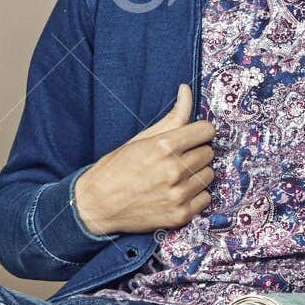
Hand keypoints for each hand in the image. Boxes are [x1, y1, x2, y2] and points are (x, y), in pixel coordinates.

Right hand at [74, 84, 216, 235]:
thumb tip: (186, 89)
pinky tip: (176, 194)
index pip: (207, 130)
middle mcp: (174, 170)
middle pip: (209, 153)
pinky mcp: (180, 215)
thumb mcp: (141, 139)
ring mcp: (178, 194)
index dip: (198, 133)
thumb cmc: (117, 168)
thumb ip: (171, 117)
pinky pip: (205, 198)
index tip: (190, 138)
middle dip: (196, 153)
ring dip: (196, 175)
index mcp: (164, 146)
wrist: (95, 205)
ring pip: (209, 176)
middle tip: (176, 159)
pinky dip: (195, 196)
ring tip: (175, 177)